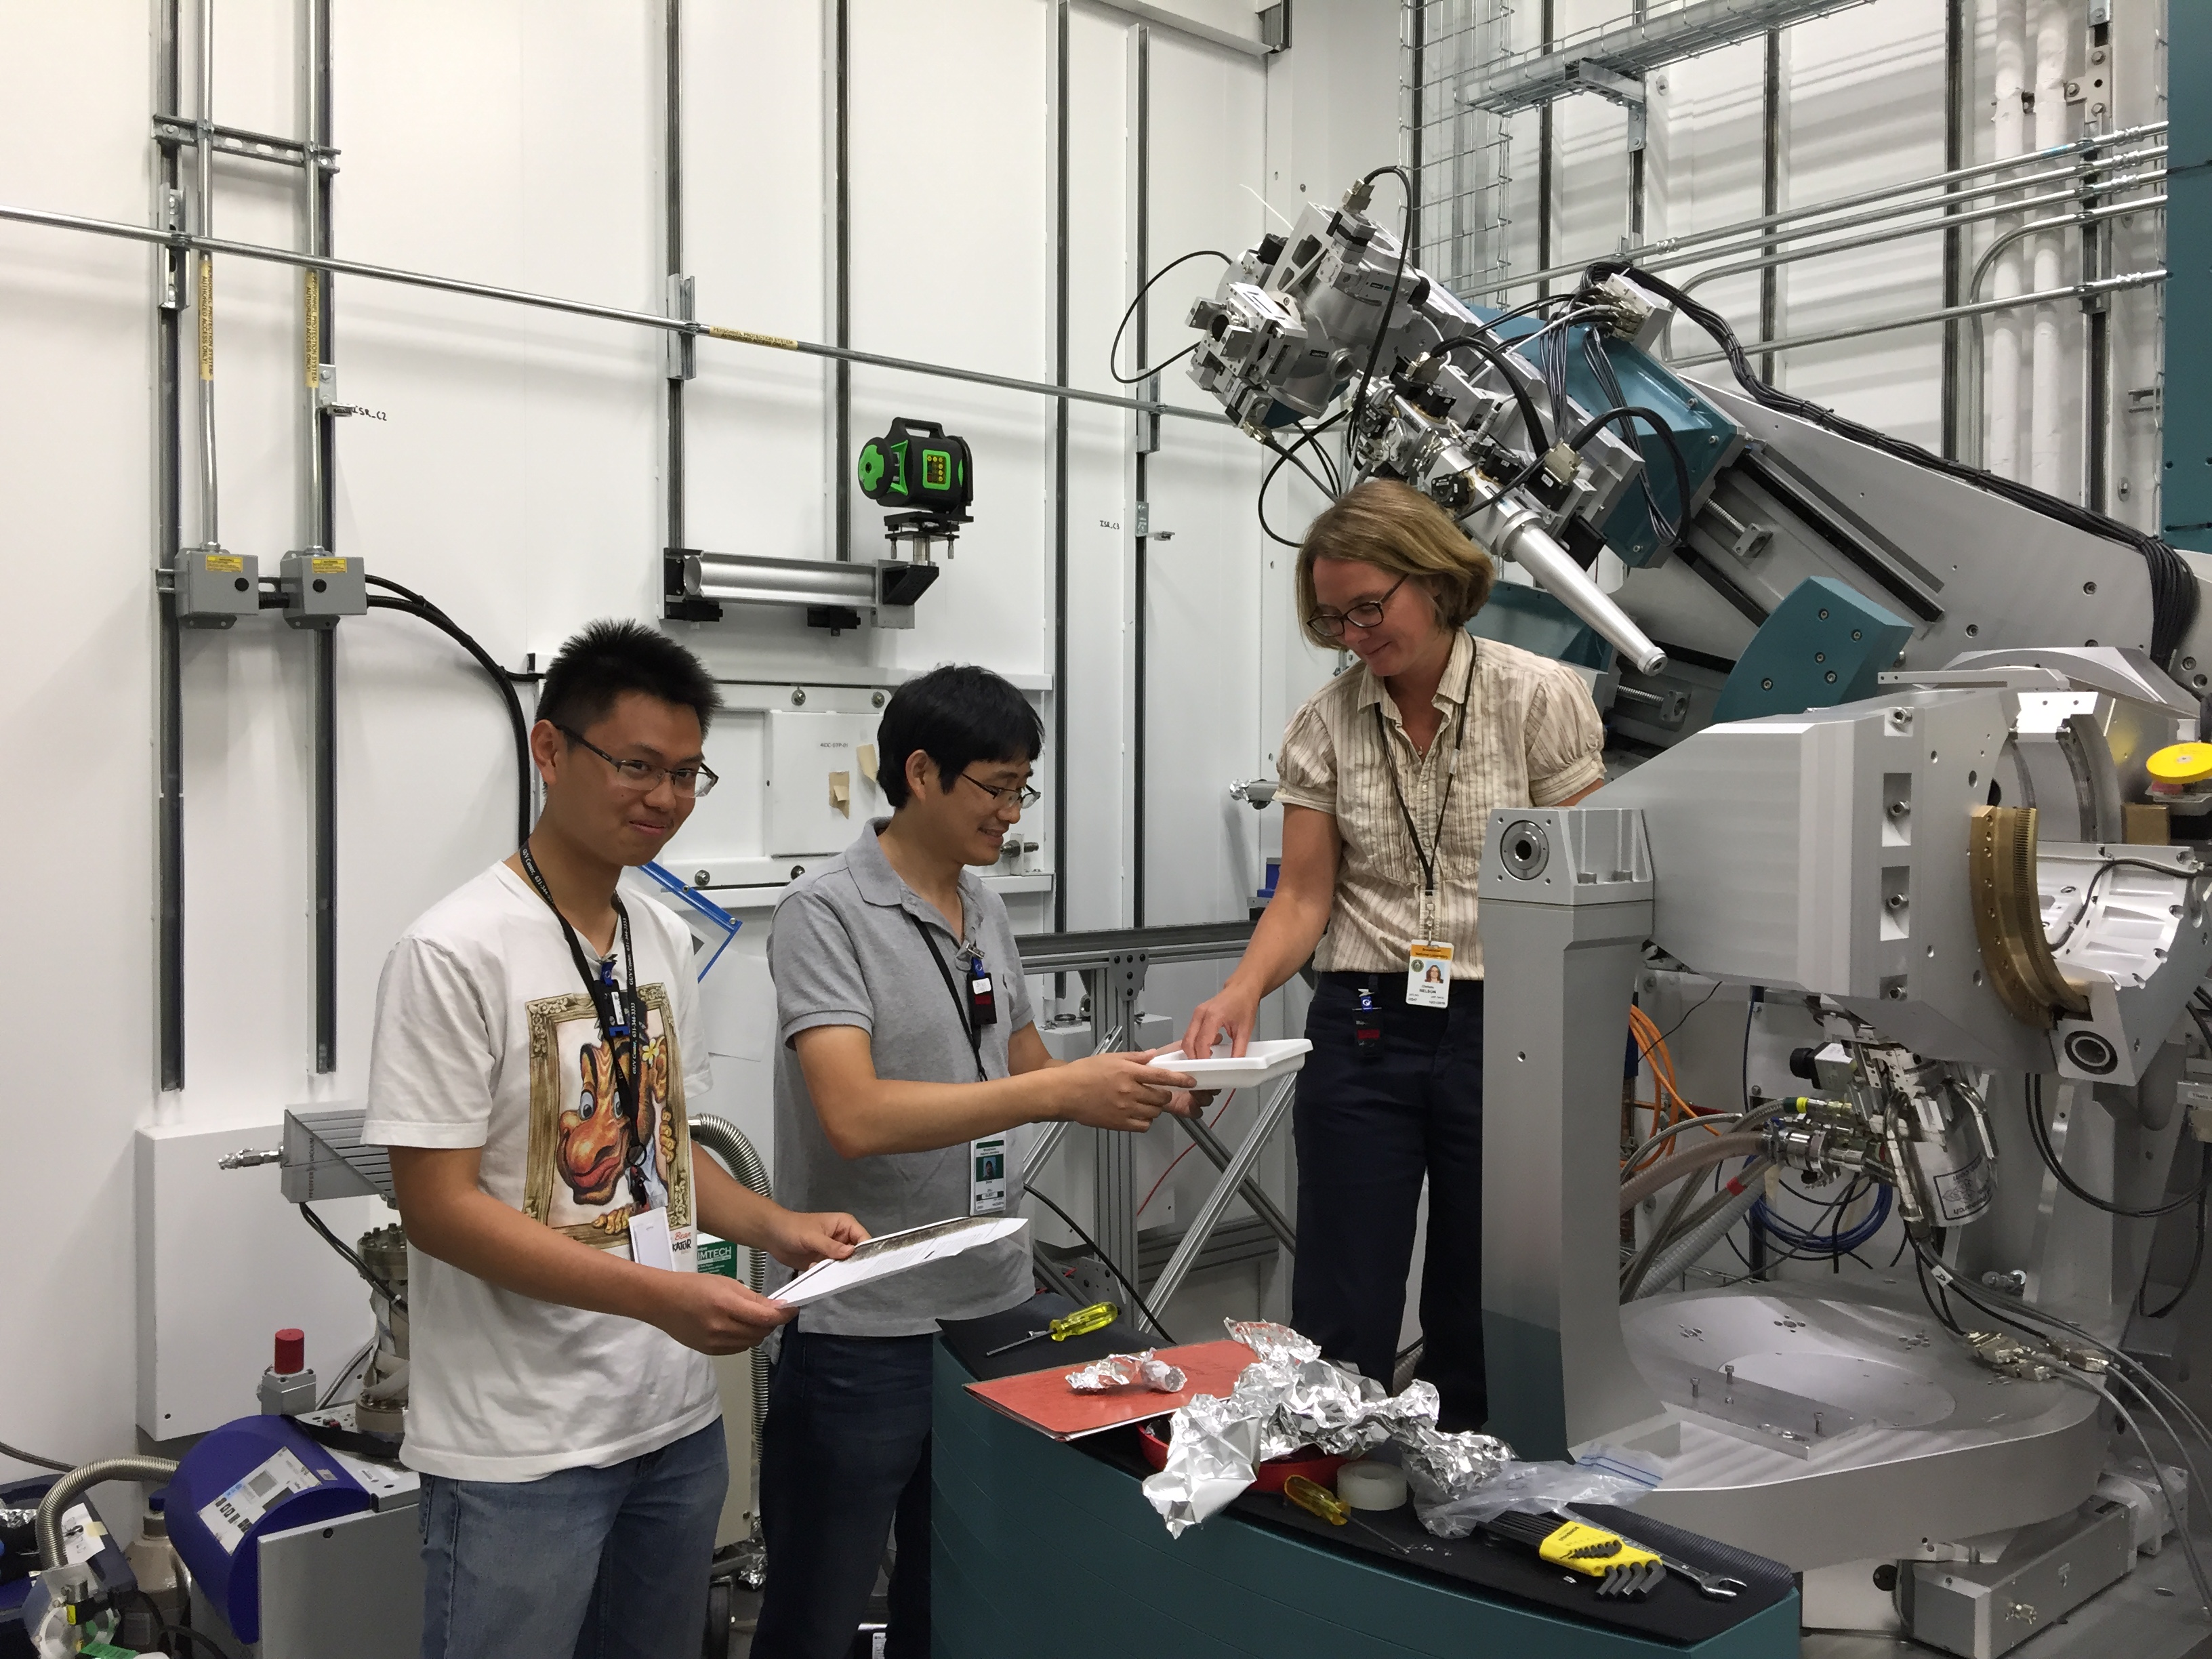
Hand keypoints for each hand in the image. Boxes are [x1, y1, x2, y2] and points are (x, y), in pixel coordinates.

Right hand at [649, 1273, 794, 1354]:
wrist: (662, 1302)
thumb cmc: (693, 1286)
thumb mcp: (726, 1283)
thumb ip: (752, 1297)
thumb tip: (777, 1307)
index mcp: (725, 1305)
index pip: (764, 1317)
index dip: (783, 1314)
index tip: (792, 1309)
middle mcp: (721, 1327)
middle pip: (761, 1332)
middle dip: (771, 1322)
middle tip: (771, 1311)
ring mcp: (715, 1342)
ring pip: (751, 1342)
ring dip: (759, 1331)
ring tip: (753, 1318)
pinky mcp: (710, 1351)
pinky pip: (738, 1348)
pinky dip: (745, 1339)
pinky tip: (738, 1327)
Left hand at [763, 1208, 868, 1271]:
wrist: (772, 1236)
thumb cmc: (793, 1229)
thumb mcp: (812, 1236)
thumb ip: (831, 1246)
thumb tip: (851, 1253)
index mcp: (845, 1225)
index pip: (863, 1238)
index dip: (866, 1251)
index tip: (864, 1266)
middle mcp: (843, 1238)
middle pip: (856, 1254)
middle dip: (851, 1265)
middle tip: (844, 1274)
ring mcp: (834, 1252)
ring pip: (844, 1265)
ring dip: (836, 1271)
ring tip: (824, 1271)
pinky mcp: (824, 1262)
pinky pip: (832, 1272)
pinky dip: (826, 1275)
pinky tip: (814, 1271)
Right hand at [1053, 1046, 1198, 1132]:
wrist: (1064, 1093)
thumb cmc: (1084, 1072)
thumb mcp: (1111, 1058)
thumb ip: (1135, 1058)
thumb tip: (1153, 1056)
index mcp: (1128, 1072)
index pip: (1162, 1076)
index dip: (1180, 1079)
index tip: (1191, 1081)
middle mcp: (1130, 1091)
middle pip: (1162, 1097)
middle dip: (1164, 1094)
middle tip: (1158, 1091)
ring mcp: (1125, 1109)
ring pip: (1155, 1112)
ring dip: (1154, 1107)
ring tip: (1144, 1101)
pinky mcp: (1120, 1124)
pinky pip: (1144, 1125)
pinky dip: (1145, 1120)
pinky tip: (1137, 1113)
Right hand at [1181, 982, 1258, 1061]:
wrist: (1242, 988)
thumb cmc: (1244, 1004)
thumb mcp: (1245, 1030)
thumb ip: (1239, 1049)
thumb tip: (1235, 1065)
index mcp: (1213, 1016)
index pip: (1201, 1042)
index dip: (1202, 1058)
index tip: (1207, 1068)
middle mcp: (1201, 1014)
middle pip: (1188, 1041)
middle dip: (1194, 1057)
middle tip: (1204, 1067)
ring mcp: (1197, 1013)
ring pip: (1187, 1037)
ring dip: (1194, 1050)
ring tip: (1208, 1058)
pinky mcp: (1197, 1014)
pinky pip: (1190, 1032)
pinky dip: (1195, 1043)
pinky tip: (1209, 1046)